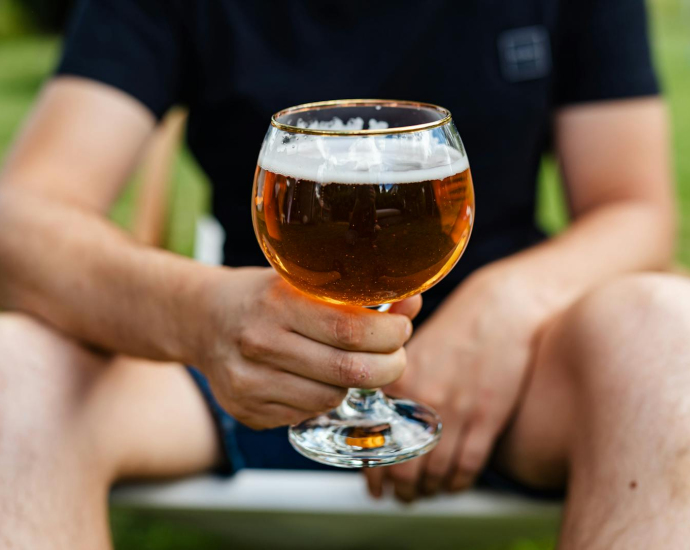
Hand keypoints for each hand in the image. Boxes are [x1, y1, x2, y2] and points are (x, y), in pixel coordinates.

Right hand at [198, 267, 420, 429]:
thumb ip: (357, 295)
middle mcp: (259, 343)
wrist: (202, 320)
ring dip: (354, 385)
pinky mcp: (247, 411)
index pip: (351, 330)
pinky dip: (322, 399)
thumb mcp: (302, 280)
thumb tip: (412, 303)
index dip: (390, 334)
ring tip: (349, 364)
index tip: (401, 328)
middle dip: (388, 366)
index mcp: (277, 302)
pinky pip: (306, 415)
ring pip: (331, 399)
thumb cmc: (262, 296)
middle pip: (348, 371)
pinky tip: (314, 378)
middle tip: (394, 356)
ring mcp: (249, 383)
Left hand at [365, 263, 552, 500]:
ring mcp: (455, 411)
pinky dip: (458, 483)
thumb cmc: (454, 330)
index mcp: (398, 383)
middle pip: (404, 467)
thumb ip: (394, 387)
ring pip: (435, 472)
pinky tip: (454, 484)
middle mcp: (422, 401)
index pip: (376, 442)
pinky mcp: (486, 417)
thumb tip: (378, 423)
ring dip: (428, 491)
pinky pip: (467, 466)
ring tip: (425, 493)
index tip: (375, 485)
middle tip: (401, 496)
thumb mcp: (413, 352)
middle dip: (400, 490)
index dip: (373, 472)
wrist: (498, 310)